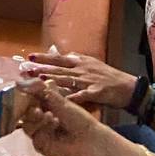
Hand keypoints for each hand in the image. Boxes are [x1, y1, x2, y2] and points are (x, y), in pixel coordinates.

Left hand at [19, 48, 137, 109]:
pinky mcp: (96, 92)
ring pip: (67, 80)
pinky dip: (72, 98)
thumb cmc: (108, 76)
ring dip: (52, 80)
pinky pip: (82, 96)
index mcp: (80, 62)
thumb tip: (64, 55)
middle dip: (42, 69)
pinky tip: (62, 100)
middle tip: (27, 69)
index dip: (44, 58)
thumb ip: (77, 60)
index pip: (58, 59)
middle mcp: (82, 69)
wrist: (127, 87)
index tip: (29, 57)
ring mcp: (88, 80)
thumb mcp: (91, 63)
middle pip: (59, 69)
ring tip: (38, 80)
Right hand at [21, 79, 107, 155]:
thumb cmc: (78, 118)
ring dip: (35, 117)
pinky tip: (54, 124)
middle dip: (27, 105)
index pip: (27, 96)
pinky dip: (42, 127)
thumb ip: (40, 90)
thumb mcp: (59, 100)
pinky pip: (32, 134)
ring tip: (49, 115)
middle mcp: (39, 116)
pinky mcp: (39, 143)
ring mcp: (38, 130)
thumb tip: (20, 80)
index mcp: (44, 103)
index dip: (24, 92)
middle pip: (23, 109)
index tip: (22, 87)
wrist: (89, 141)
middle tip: (35, 103)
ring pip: (26, 121)